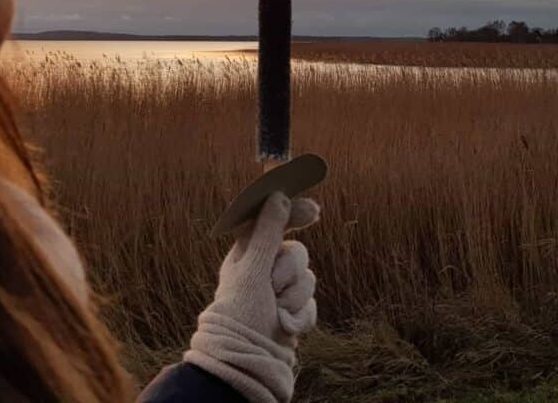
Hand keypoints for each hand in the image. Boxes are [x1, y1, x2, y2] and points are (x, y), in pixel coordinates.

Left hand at [183, 192, 319, 402]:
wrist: (250, 362)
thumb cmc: (242, 314)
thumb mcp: (253, 269)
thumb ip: (268, 233)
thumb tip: (279, 196)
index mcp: (246, 253)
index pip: (272, 222)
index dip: (292, 213)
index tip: (315, 210)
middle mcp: (263, 269)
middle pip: (296, 252)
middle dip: (289, 272)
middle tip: (273, 286)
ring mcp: (279, 291)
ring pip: (308, 278)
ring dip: (294, 297)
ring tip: (275, 311)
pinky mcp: (291, 311)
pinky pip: (311, 302)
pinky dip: (301, 315)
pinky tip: (285, 326)